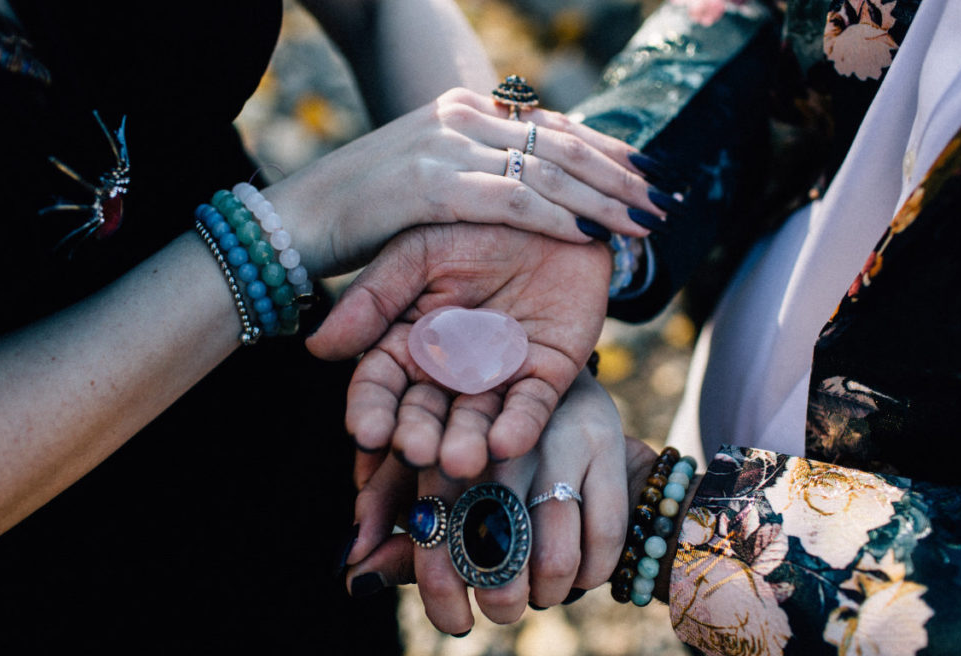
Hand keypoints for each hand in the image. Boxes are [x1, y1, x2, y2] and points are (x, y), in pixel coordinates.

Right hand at [261, 87, 664, 277]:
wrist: (296, 218)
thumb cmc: (362, 208)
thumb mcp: (426, 175)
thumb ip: (475, 169)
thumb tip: (523, 182)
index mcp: (465, 112)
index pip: (554, 126)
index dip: (607, 151)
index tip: (646, 174)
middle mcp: (463, 118)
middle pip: (564, 144)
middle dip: (621, 175)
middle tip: (664, 200)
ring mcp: (449, 148)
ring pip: (549, 171)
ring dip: (604, 200)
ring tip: (646, 223)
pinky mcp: (434, 186)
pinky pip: (514, 201)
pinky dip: (558, 219)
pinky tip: (592, 238)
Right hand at [308, 223, 611, 480]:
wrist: (550, 207)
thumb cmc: (474, 223)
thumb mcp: (417, 250)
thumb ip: (374, 298)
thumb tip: (316, 347)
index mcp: (407, 341)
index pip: (380, 384)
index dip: (372, 409)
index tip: (367, 433)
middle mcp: (448, 369)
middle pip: (426, 412)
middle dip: (419, 436)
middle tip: (417, 454)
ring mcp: (497, 375)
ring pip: (477, 418)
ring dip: (467, 443)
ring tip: (460, 463)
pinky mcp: (546, 374)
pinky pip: (532, 405)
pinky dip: (520, 426)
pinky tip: (505, 444)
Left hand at [343, 369, 628, 633]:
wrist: (565, 401)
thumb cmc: (485, 460)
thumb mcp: (439, 490)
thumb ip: (400, 533)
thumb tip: (352, 579)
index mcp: (445, 438)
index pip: (432, 522)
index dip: (442, 584)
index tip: (453, 621)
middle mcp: (499, 432)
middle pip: (494, 534)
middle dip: (498, 592)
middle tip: (499, 610)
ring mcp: (555, 435)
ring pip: (553, 545)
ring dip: (546, 589)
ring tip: (539, 595)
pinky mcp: (605, 441)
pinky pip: (603, 532)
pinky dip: (590, 571)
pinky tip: (578, 577)